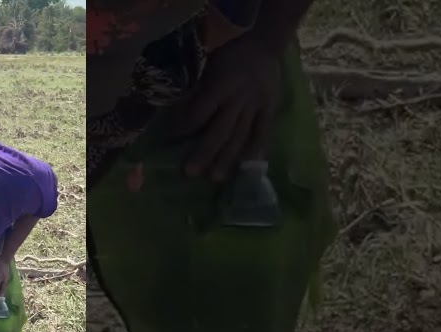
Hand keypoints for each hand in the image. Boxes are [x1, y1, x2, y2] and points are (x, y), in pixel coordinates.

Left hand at [172, 37, 280, 180]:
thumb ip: (199, 91)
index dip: (183, 129)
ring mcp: (256, 106)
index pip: (199, 113)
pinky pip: (263, 132)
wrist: (265, 44)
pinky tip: (247, 166)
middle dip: (204, 153)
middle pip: (220, 131)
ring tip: (216, 178)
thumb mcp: (209, 67)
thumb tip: (177, 116)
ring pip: (240, 136)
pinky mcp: (270, 109)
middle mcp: (239, 98)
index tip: (169, 144)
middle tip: (189, 173)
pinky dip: (256, 149)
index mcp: (221, 85)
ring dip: (227, 159)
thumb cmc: (229, 56)